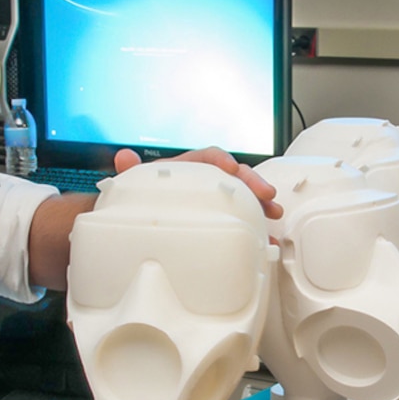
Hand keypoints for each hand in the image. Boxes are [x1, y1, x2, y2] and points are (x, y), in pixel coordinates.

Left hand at [114, 146, 281, 221]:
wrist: (141, 218)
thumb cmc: (143, 198)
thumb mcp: (136, 184)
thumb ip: (131, 171)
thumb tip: (124, 158)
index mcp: (189, 168)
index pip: (209, 158)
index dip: (222, 161)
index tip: (232, 167)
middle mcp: (207, 182)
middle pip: (235, 176)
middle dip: (254, 182)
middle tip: (267, 194)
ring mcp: (218, 201)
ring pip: (245, 197)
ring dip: (262, 204)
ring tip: (274, 214)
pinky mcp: (223, 219)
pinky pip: (243, 220)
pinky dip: (256, 230)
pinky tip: (265, 241)